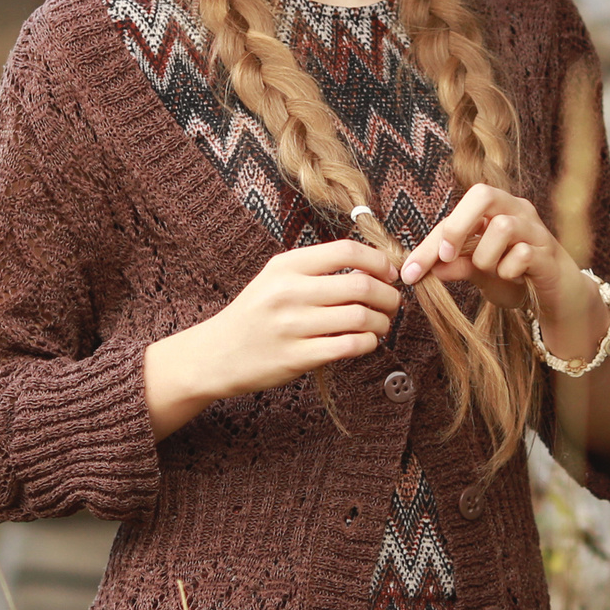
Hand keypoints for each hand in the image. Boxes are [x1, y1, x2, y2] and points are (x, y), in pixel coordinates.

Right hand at [146, 240, 399, 435]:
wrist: (216, 354)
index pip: (346, 251)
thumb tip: (373, 266)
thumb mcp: (276, 278)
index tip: (391, 273)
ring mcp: (292, 326)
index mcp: (287, 266)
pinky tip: (365, 343)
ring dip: (383, 322)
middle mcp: (289, 292)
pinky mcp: (296, 357)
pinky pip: (349, 346)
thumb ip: (316, 269)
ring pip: (361, 317)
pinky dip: (368, 344)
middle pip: (361, 285)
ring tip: (381, 325)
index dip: (379, 261)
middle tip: (393, 303)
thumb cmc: (255, 314)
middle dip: (389, 296)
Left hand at [400, 184, 605, 357]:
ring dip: (487, 258)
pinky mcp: (549, 251)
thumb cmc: (517, 277)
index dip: (427, 244)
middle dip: (457, 227)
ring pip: (502, 227)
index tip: (409, 273)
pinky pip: (522, 255)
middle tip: (447, 256)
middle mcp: (516, 210)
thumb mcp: (480, 273)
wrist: (559, 296)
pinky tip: (514, 278)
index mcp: (494, 209)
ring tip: (493, 272)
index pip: (454, 216)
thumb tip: (426, 270)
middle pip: (482, 194)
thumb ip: (456, 266)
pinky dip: (509, 271)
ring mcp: (535, 228)